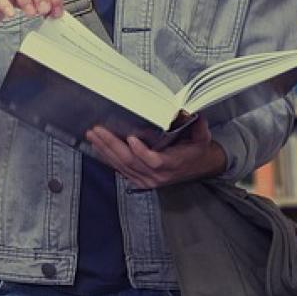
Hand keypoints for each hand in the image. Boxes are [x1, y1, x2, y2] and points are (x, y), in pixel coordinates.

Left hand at [85, 116, 227, 188]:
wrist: (199, 166)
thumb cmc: (197, 151)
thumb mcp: (203, 138)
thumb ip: (199, 127)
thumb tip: (194, 114)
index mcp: (173, 164)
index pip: (154, 161)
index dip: (141, 152)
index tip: (131, 138)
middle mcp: (158, 175)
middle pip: (131, 162)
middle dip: (112, 145)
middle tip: (99, 131)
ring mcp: (147, 179)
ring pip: (122, 166)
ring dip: (105, 150)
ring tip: (93, 136)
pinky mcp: (140, 180)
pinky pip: (120, 170)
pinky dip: (108, 159)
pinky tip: (98, 148)